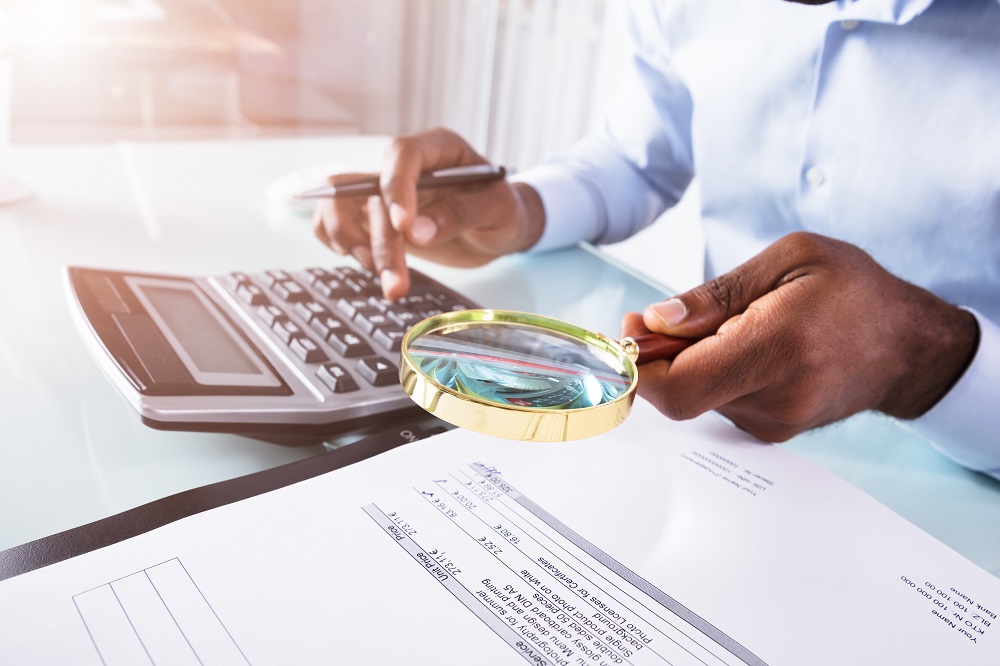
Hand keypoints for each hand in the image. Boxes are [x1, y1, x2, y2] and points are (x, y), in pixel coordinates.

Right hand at [313, 127, 544, 299]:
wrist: (498, 228)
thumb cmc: (504, 211)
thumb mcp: (499, 210)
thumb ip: (462, 213)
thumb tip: (416, 232)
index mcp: (438, 148)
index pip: (402, 155)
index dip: (396, 188)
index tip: (404, 227)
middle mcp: (404, 165)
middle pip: (371, 191)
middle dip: (383, 243)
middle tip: (396, 285)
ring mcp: (383, 190)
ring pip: (341, 204)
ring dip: (351, 243)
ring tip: (384, 279)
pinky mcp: (373, 215)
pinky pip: (334, 219)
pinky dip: (336, 240)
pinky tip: (365, 264)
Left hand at [620, 232, 978, 441]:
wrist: (909, 345)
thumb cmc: (854, 292)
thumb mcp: (789, 259)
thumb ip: (715, 294)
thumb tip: (657, 320)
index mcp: (778, 347)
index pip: (679, 388)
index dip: (642, 366)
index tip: (633, 333)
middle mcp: (777, 397)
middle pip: (680, 395)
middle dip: (658, 357)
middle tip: (658, 319)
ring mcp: (776, 422)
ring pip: (697, 399)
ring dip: (686, 363)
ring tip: (721, 326)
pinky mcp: (774, 431)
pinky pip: (719, 404)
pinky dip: (710, 375)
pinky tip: (736, 348)